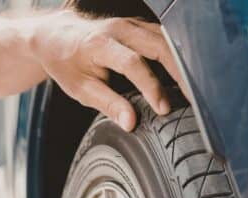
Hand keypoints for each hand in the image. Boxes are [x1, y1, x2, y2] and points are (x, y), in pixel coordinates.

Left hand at [29, 10, 186, 130]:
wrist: (55, 36)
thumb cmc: (66, 63)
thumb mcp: (80, 89)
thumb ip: (107, 104)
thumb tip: (131, 123)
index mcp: (100, 44)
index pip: (132, 63)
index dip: (151, 87)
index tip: (162, 109)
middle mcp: (118, 29)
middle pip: (158, 46)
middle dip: (178, 74)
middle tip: (191, 100)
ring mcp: (130, 24)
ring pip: (165, 39)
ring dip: (181, 64)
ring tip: (192, 90)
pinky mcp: (137, 25)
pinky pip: (163, 37)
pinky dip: (175, 55)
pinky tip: (183, 74)